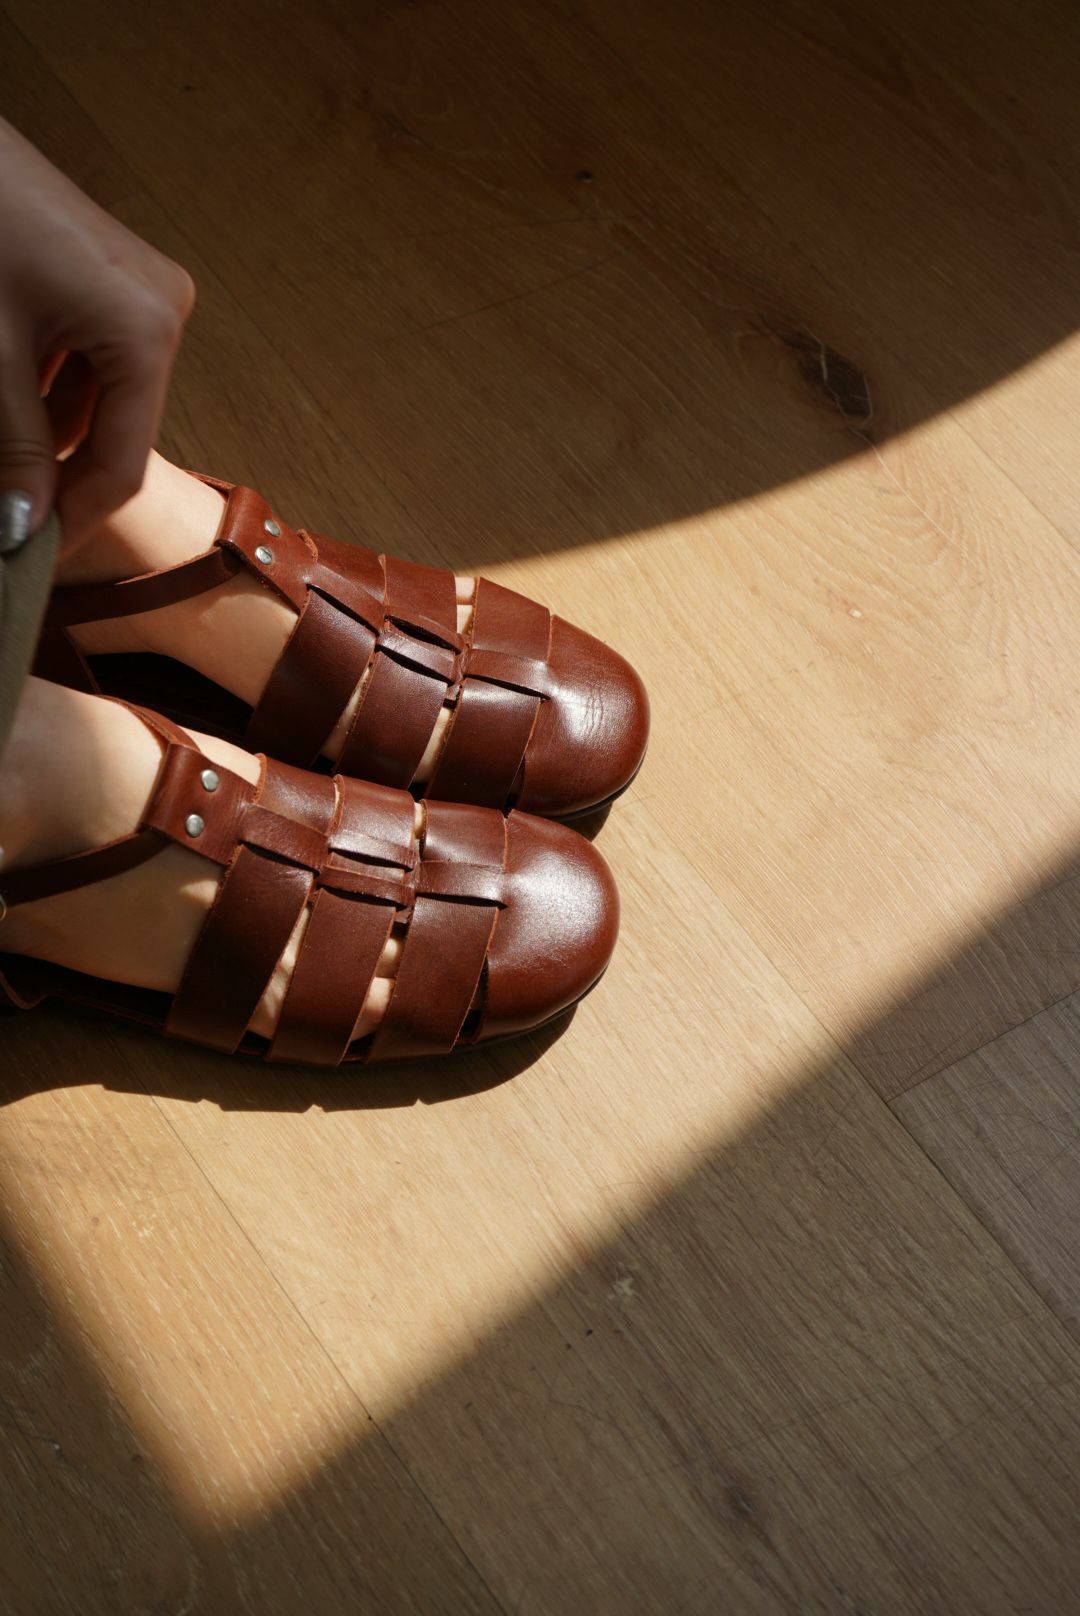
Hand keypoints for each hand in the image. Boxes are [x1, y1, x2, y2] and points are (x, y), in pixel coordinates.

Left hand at [0, 118, 194, 550]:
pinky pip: (87, 363)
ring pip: (97, 402)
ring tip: (1, 468)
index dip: (72, 519)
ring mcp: (143, 294)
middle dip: (53, 477)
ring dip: (43, 439)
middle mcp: (163, 310)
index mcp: (147, 329)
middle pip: (113, 432)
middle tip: (8, 518)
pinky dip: (43, 394)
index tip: (29, 558)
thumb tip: (22, 531)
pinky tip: (5, 413)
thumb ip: (12, 447)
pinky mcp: (114, 282)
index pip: (120, 461)